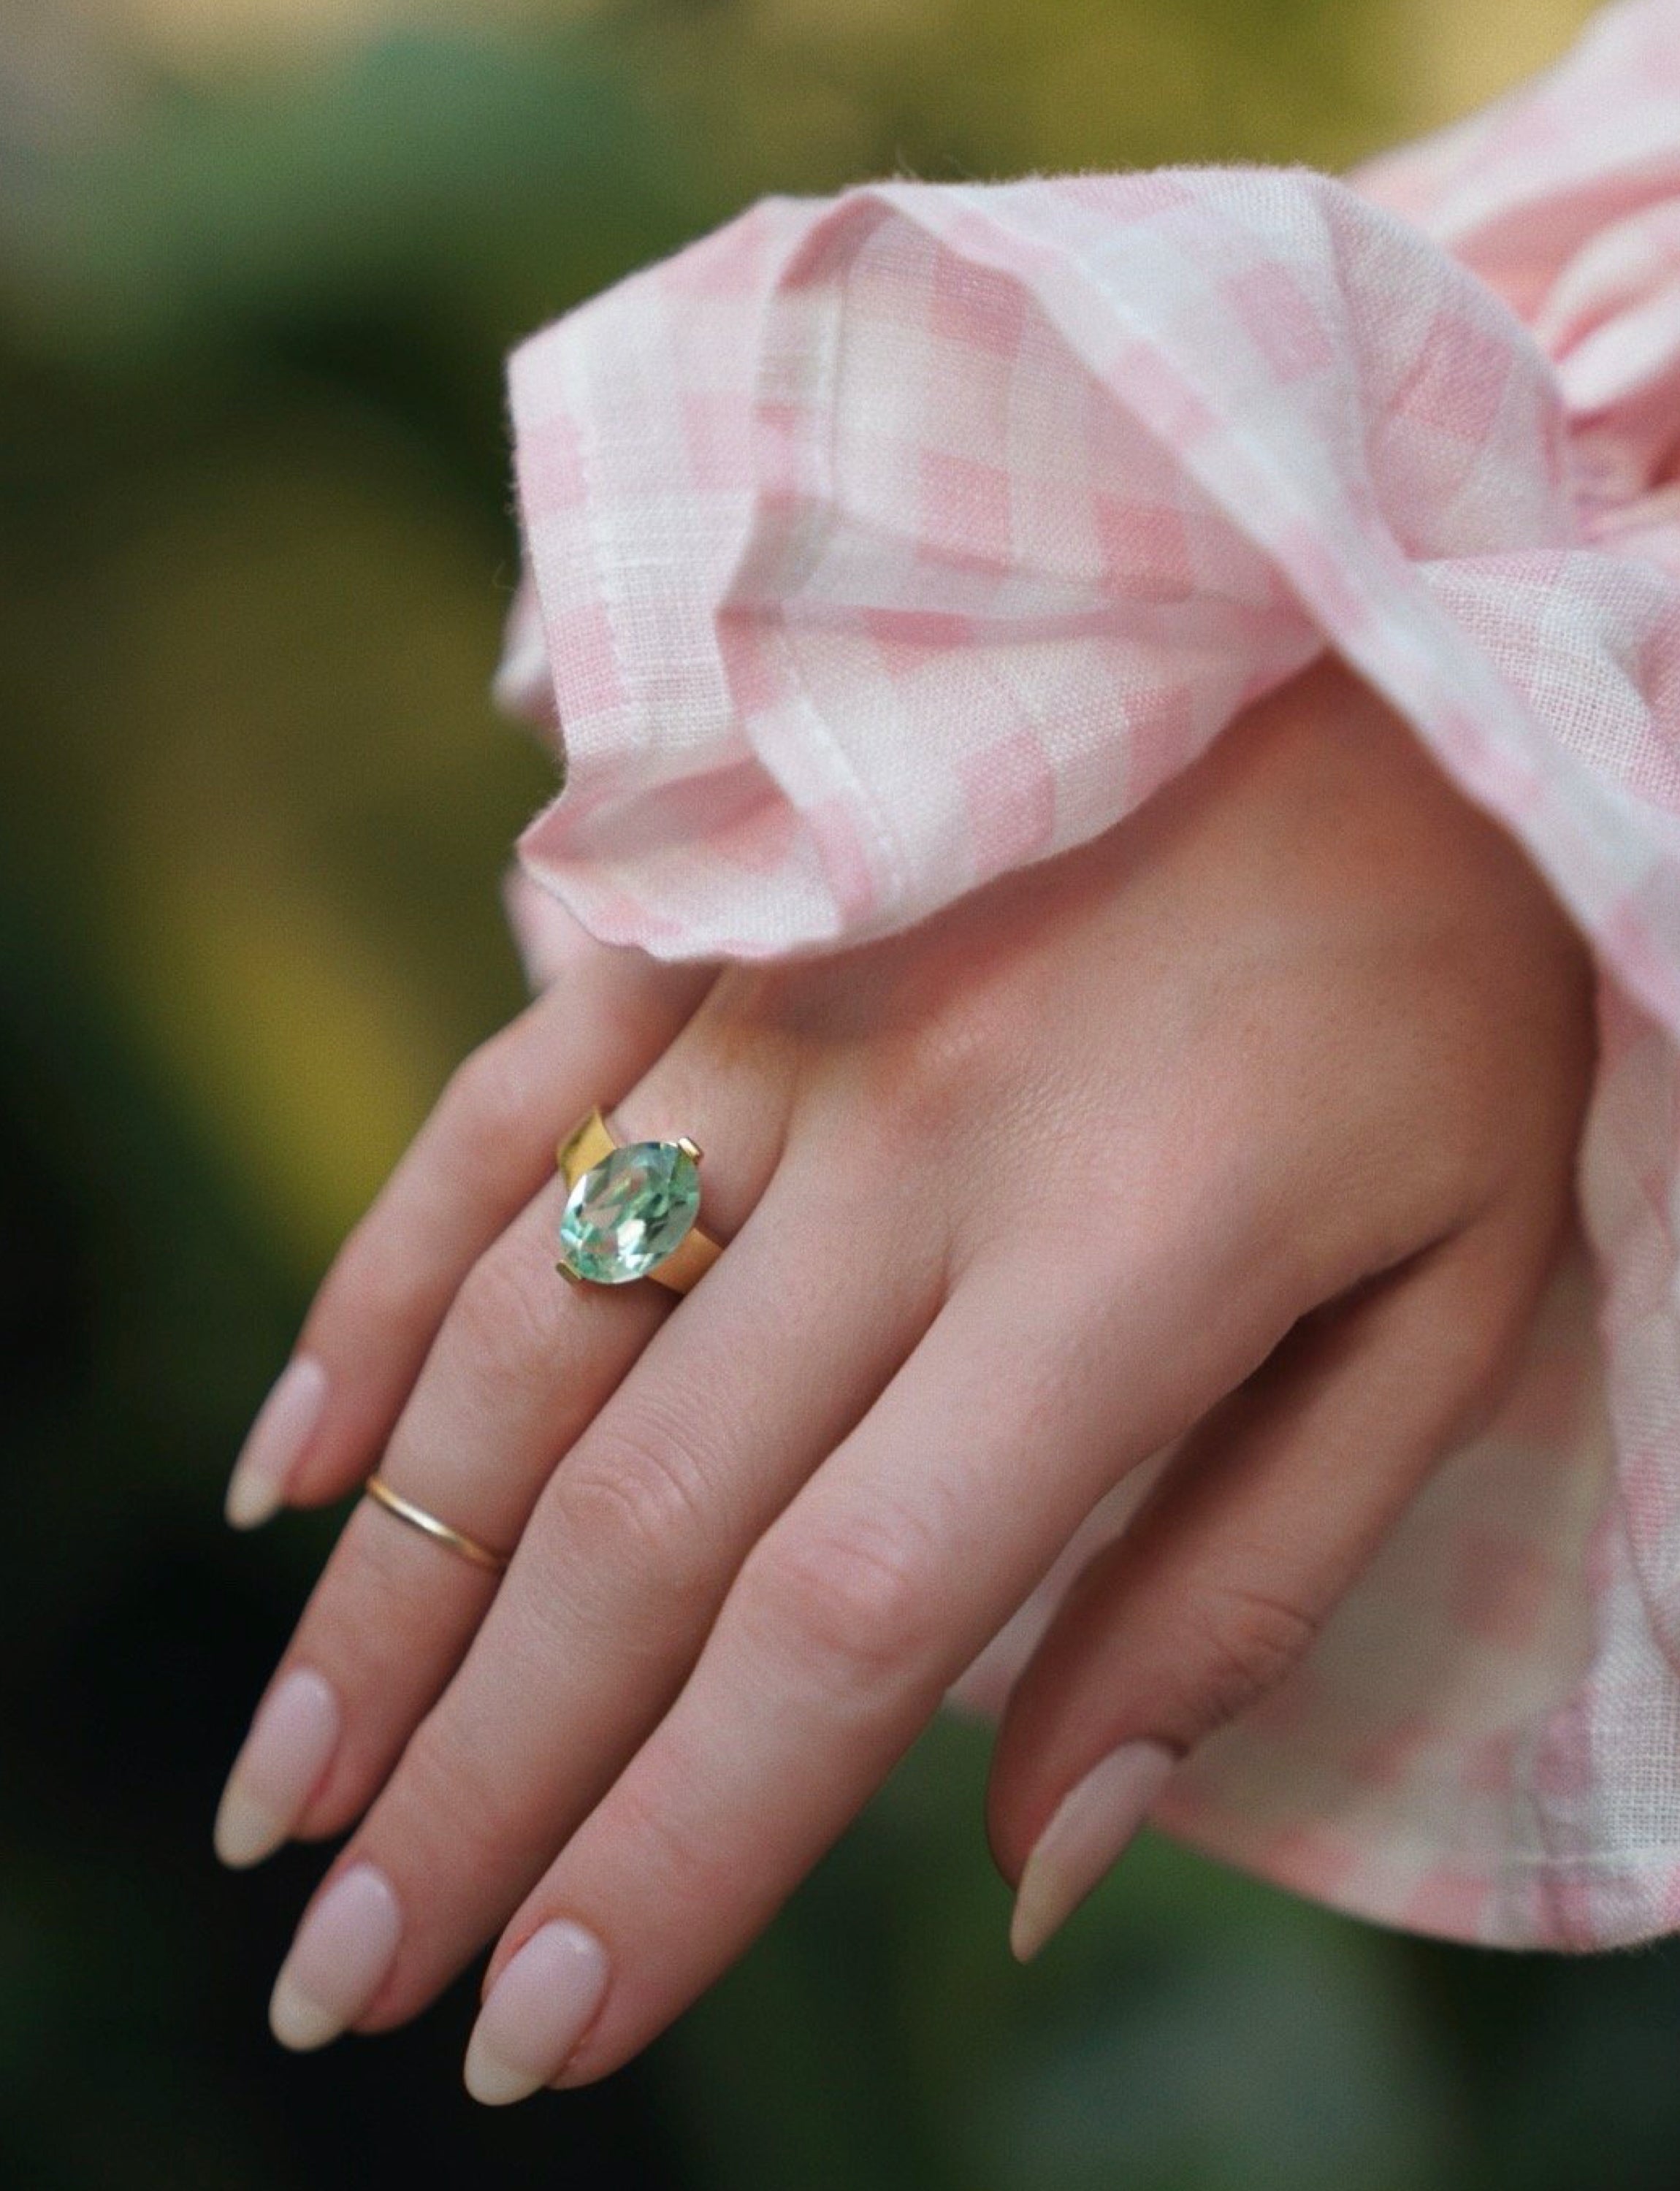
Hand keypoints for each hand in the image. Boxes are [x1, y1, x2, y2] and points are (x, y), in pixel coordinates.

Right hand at [216, 654, 1594, 2100]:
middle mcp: (906, 1150)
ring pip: (521, 1347)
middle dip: (477, 1779)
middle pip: (638, 1524)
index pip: (841, 1626)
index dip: (679, 1847)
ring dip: (387, 1595)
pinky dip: (378, 1301)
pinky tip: (293, 1472)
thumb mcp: (1450, 1306)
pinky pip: (497, 1122)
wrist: (1391, 654)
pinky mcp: (713, 928)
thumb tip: (1042, 1862)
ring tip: (287, 1789)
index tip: (550, 2024)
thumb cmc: (1455, 1001)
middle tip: (351, 1975)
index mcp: (1117, 1268)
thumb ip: (1239, 1589)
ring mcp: (779, 1019)